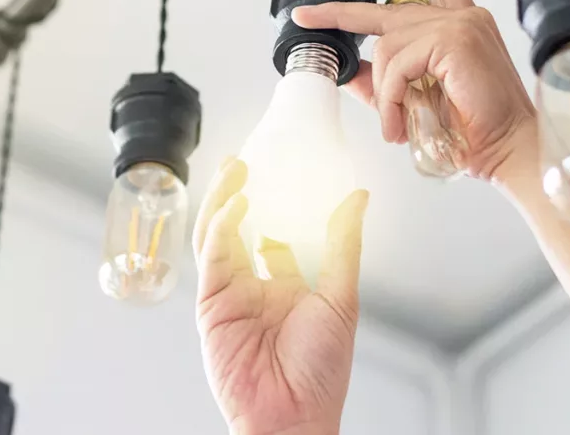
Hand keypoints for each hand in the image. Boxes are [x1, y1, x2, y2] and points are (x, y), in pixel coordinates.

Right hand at [193, 158, 368, 434]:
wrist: (293, 417)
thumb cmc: (320, 373)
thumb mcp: (340, 298)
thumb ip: (342, 244)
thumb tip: (357, 198)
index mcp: (286, 285)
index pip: (274, 233)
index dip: (273, 201)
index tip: (278, 168)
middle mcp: (254, 286)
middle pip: (240, 227)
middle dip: (238, 193)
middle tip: (244, 160)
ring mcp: (230, 293)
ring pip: (218, 235)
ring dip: (224, 200)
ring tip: (236, 168)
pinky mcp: (211, 304)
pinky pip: (212, 257)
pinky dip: (221, 226)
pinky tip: (238, 203)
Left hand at [293, 0, 535, 180]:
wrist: (508, 148)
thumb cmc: (474, 128)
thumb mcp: (419, 98)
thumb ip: (385, 81)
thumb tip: (348, 72)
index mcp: (463, 24)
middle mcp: (464, 16)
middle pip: (392, 7)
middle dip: (342, 12)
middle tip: (307, 17)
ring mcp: (461, 25)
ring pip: (389, 47)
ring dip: (383, 92)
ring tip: (394, 124)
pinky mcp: (455, 41)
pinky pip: (398, 65)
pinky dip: (390, 97)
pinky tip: (399, 123)